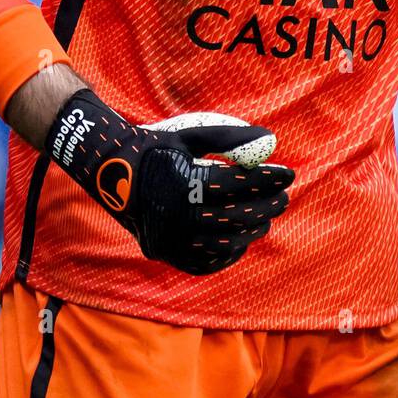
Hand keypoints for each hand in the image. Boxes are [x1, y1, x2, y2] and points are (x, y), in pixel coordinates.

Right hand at [45, 90, 294, 275]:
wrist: (109, 171)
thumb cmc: (156, 147)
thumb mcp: (190, 135)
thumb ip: (230, 138)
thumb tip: (270, 141)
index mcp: (186, 185)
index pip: (240, 185)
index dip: (268, 179)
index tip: (289, 173)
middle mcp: (179, 217)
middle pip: (237, 217)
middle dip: (266, 206)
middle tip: (284, 197)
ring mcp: (171, 240)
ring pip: (224, 243)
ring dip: (251, 231)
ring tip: (265, 218)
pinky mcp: (165, 254)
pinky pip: (203, 262)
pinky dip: (226, 254)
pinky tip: (240, 241)